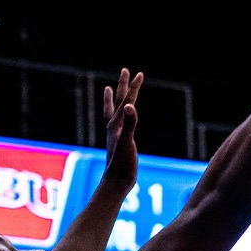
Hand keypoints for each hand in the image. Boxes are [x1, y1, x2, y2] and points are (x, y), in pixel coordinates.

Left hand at [101, 68, 142, 186]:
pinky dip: (120, 115)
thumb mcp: (127, 141)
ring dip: (116, 98)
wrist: (116, 181)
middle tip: (125, 70)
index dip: (134, 87)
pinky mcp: (119, 141)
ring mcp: (116, 133)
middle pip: (119, 101)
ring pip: (116, 110)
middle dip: (123, 85)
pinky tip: (121, 116)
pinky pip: (118, 122)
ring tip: (111, 89)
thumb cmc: (122, 163)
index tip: (139, 74)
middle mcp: (114, 126)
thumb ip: (130, 123)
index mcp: (117, 124)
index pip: (127, 101)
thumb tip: (131, 106)